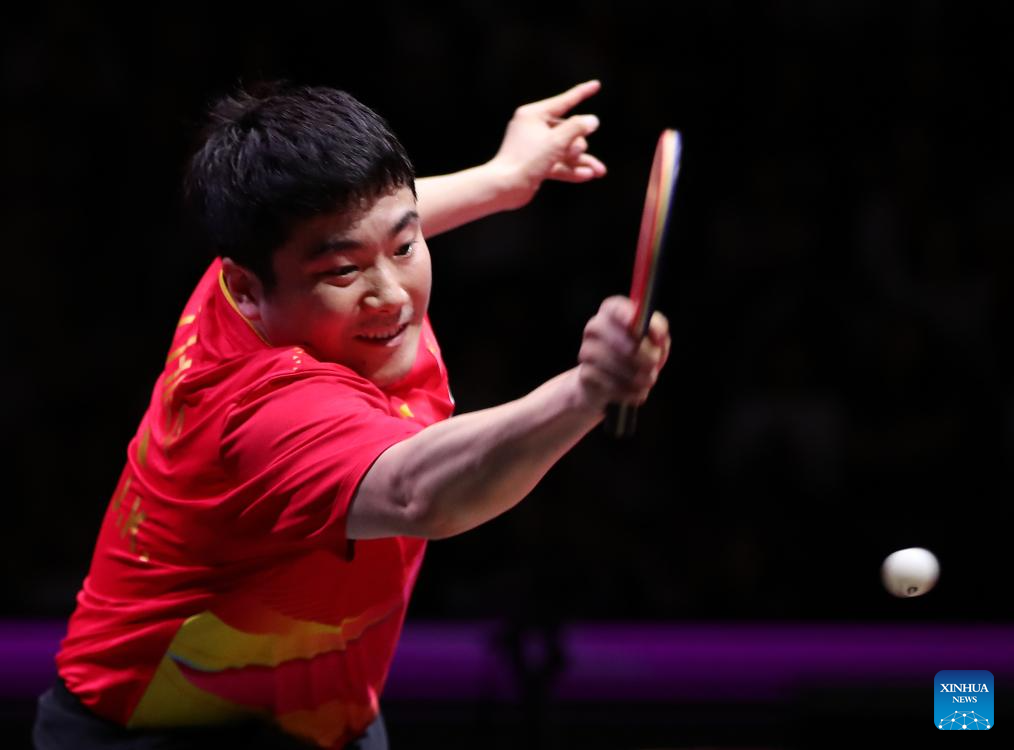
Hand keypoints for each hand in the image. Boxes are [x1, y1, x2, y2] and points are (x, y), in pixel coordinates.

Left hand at [489, 80, 606, 210]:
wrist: (504, 188)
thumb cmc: (527, 160)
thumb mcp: (557, 141)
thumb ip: (577, 128)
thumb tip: (592, 120)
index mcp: (533, 115)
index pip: (564, 101)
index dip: (582, 93)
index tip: (597, 84)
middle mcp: (533, 128)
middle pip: (567, 130)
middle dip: (577, 144)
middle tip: (574, 153)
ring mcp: (535, 147)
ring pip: (566, 150)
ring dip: (582, 160)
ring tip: (600, 171)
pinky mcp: (536, 165)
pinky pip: (559, 164)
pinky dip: (572, 170)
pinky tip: (589, 175)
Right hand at [576, 297, 670, 411]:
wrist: (610, 385)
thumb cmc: (638, 356)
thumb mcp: (655, 341)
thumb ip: (659, 332)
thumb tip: (658, 336)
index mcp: (611, 312)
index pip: (614, 307)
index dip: (628, 317)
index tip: (641, 330)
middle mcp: (594, 327)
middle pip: (615, 337)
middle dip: (640, 354)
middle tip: (654, 364)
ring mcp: (586, 351)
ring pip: (611, 362)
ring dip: (635, 375)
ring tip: (648, 380)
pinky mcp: (585, 374)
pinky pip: (608, 382)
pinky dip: (626, 390)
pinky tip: (634, 391)